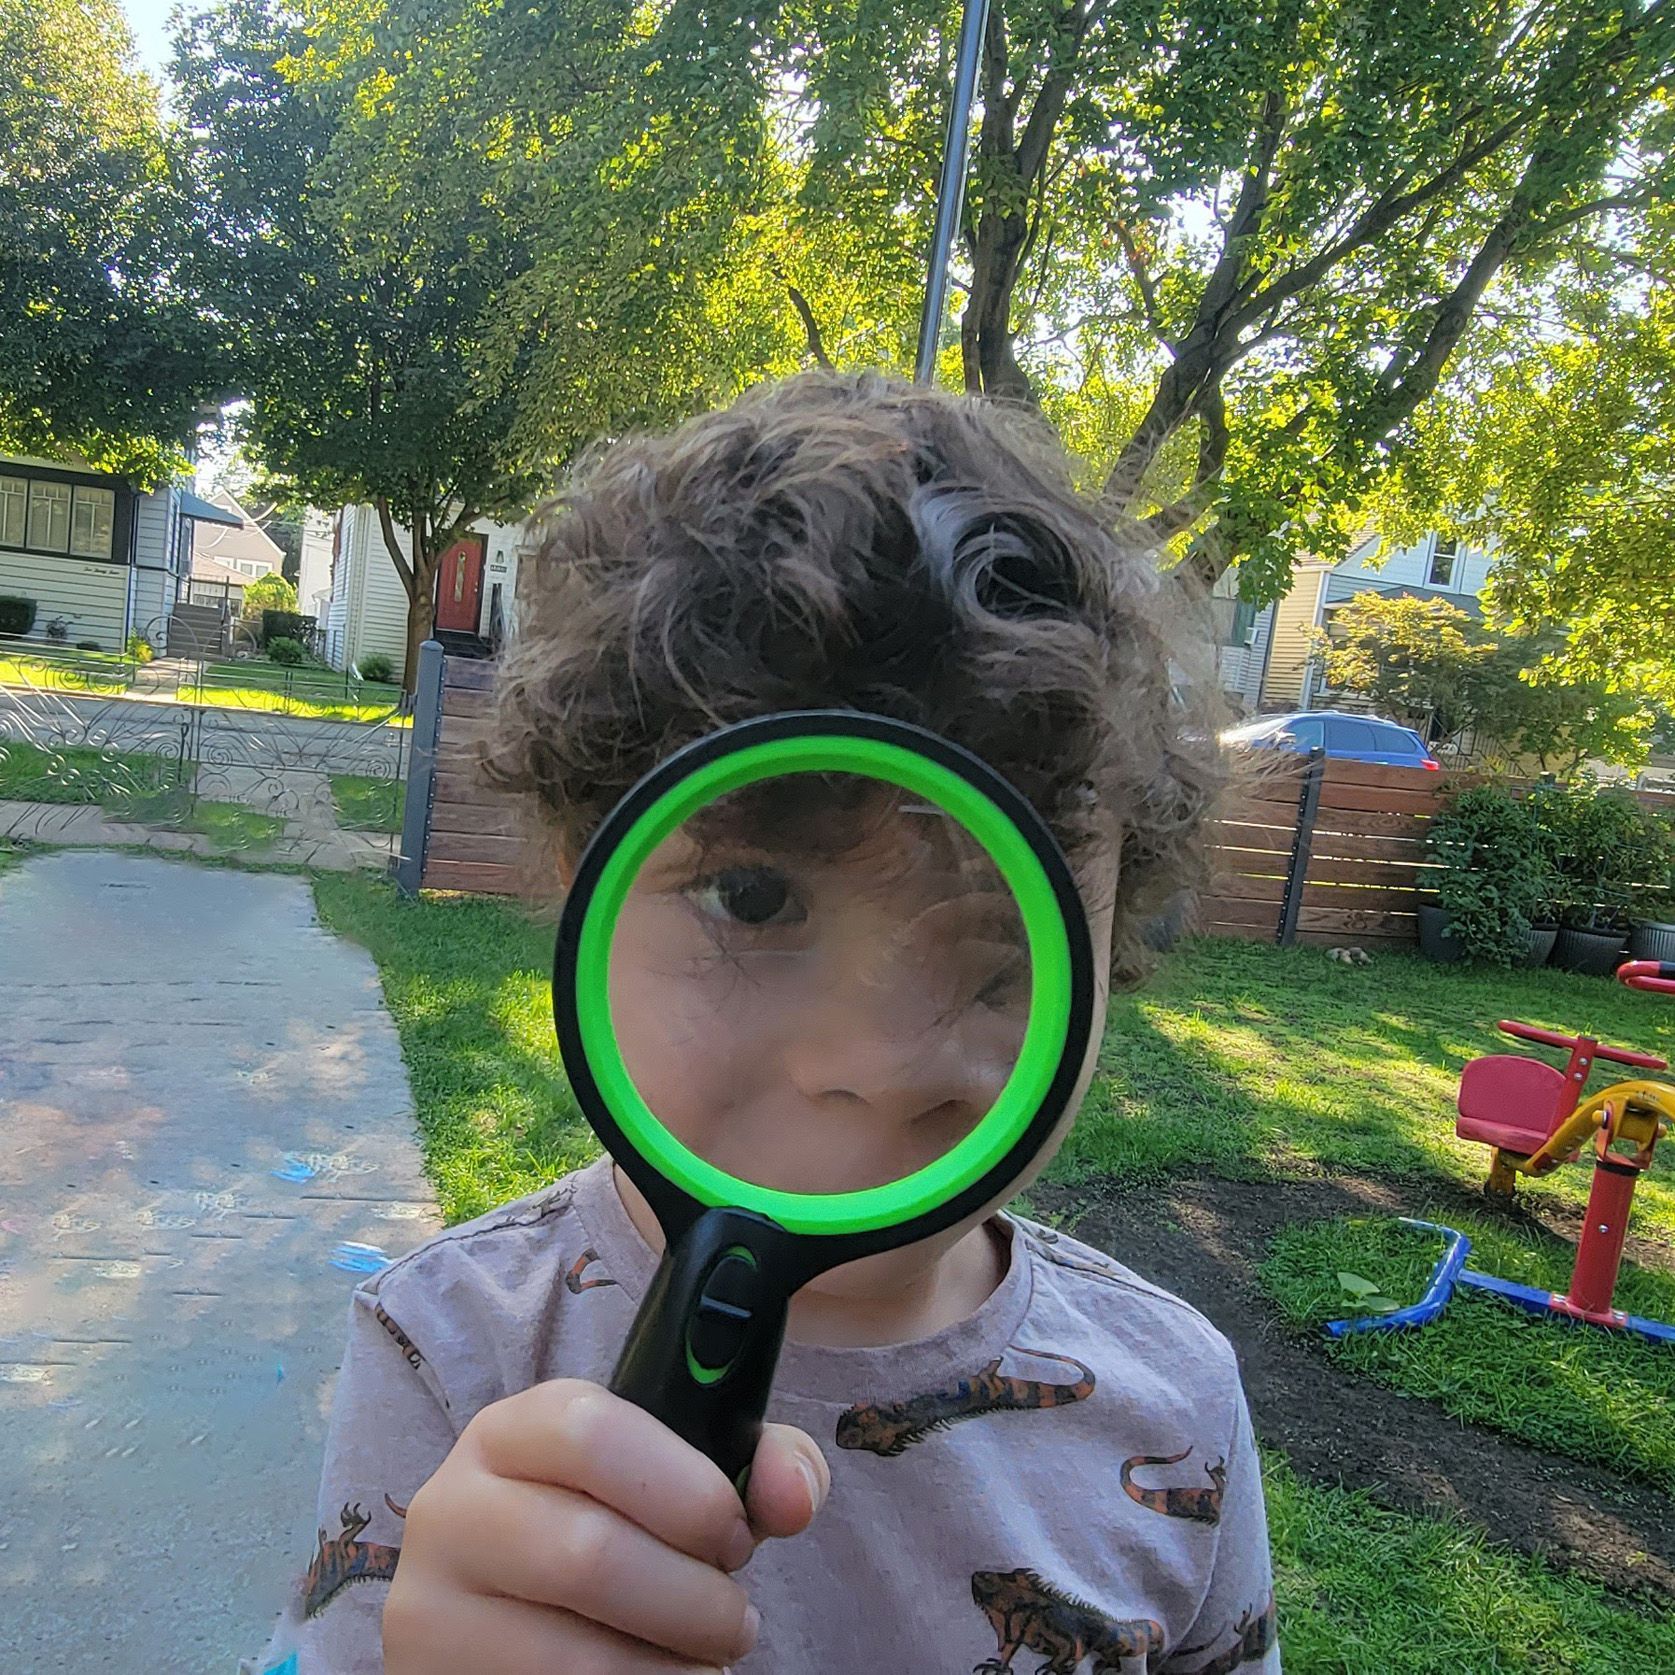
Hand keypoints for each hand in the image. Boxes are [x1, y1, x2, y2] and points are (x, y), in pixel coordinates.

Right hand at [383, 1379, 829, 1672]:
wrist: (510, 1618)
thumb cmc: (615, 1535)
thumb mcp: (674, 1482)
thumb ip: (754, 1467)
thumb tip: (793, 1495)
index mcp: (513, 1431)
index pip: (589, 1429)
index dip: (684, 1488)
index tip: (737, 1534)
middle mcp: (453, 1506)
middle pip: (586, 1552)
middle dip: (691, 1600)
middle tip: (734, 1622)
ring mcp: (428, 1603)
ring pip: (569, 1654)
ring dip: (666, 1669)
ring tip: (702, 1661)